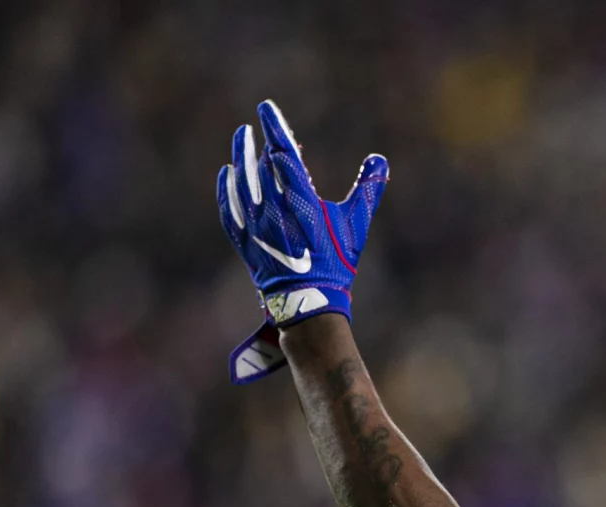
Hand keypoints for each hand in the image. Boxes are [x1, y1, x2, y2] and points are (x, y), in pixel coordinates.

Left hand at [216, 100, 387, 382]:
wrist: (310, 300)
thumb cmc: (336, 262)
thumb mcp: (355, 225)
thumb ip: (367, 190)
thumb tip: (380, 161)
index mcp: (303, 203)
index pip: (284, 154)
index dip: (274, 128)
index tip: (265, 108)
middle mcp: (275, 211)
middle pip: (259, 165)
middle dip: (257, 140)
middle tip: (255, 123)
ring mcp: (256, 226)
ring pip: (242, 183)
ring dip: (241, 157)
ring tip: (242, 138)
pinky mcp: (244, 240)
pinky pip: (229, 209)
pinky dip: (226, 189)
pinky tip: (226, 173)